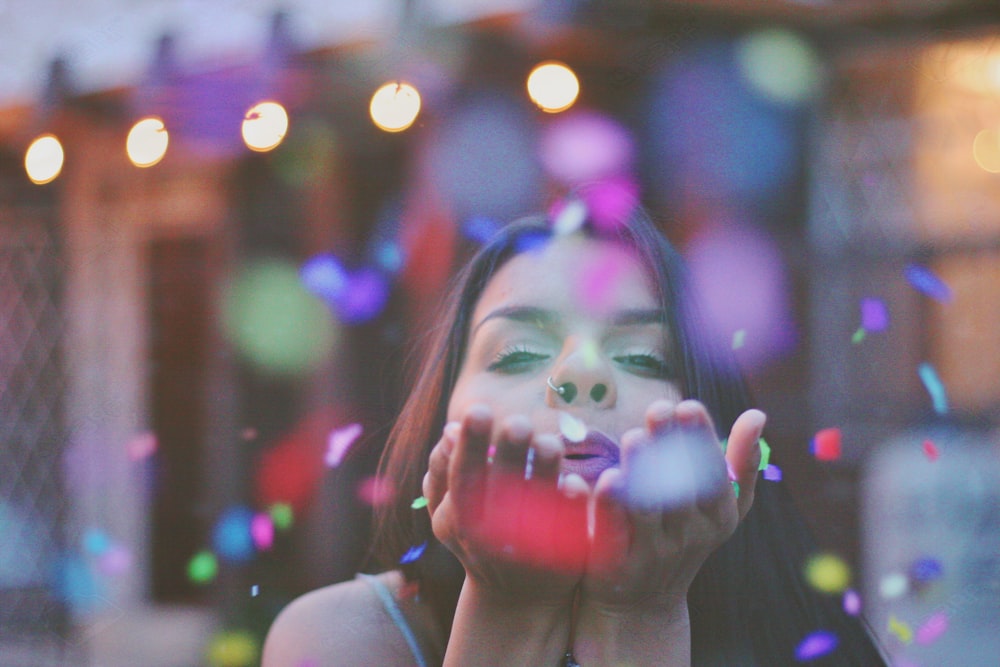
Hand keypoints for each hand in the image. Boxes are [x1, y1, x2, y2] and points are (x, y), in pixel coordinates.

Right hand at [422, 404, 588, 605]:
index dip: (468, 446)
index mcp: (457, 518)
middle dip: (506, 453)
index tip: (479, 410)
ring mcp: (522, 549)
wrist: (513, 598)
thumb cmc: (479, 536)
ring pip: (532, 508)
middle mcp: (486, 536)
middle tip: (519, 422)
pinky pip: (564, 533)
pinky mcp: (556, 559)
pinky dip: (568, 508)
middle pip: (498, 488)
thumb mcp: (449, 511)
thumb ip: (444, 471)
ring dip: (541, 475)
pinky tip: (575, 483)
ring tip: (550, 442)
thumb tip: (450, 430)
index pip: (459, 475)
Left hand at [582, 399, 765, 610]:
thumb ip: (740, 463)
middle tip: (659, 410)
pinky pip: (614, 531)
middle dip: (671, 447)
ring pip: (648, 507)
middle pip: (682, 487)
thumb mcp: (721, 507)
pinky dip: (609, 505)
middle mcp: (689, 534)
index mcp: (718, 514)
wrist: (644, 605)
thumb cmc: (685, 537)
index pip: (714, 472)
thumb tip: (757, 414)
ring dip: (642, 470)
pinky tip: (606, 479)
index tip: (689, 406)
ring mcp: (654, 551)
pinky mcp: (617, 563)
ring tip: (635, 437)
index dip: (702, 438)